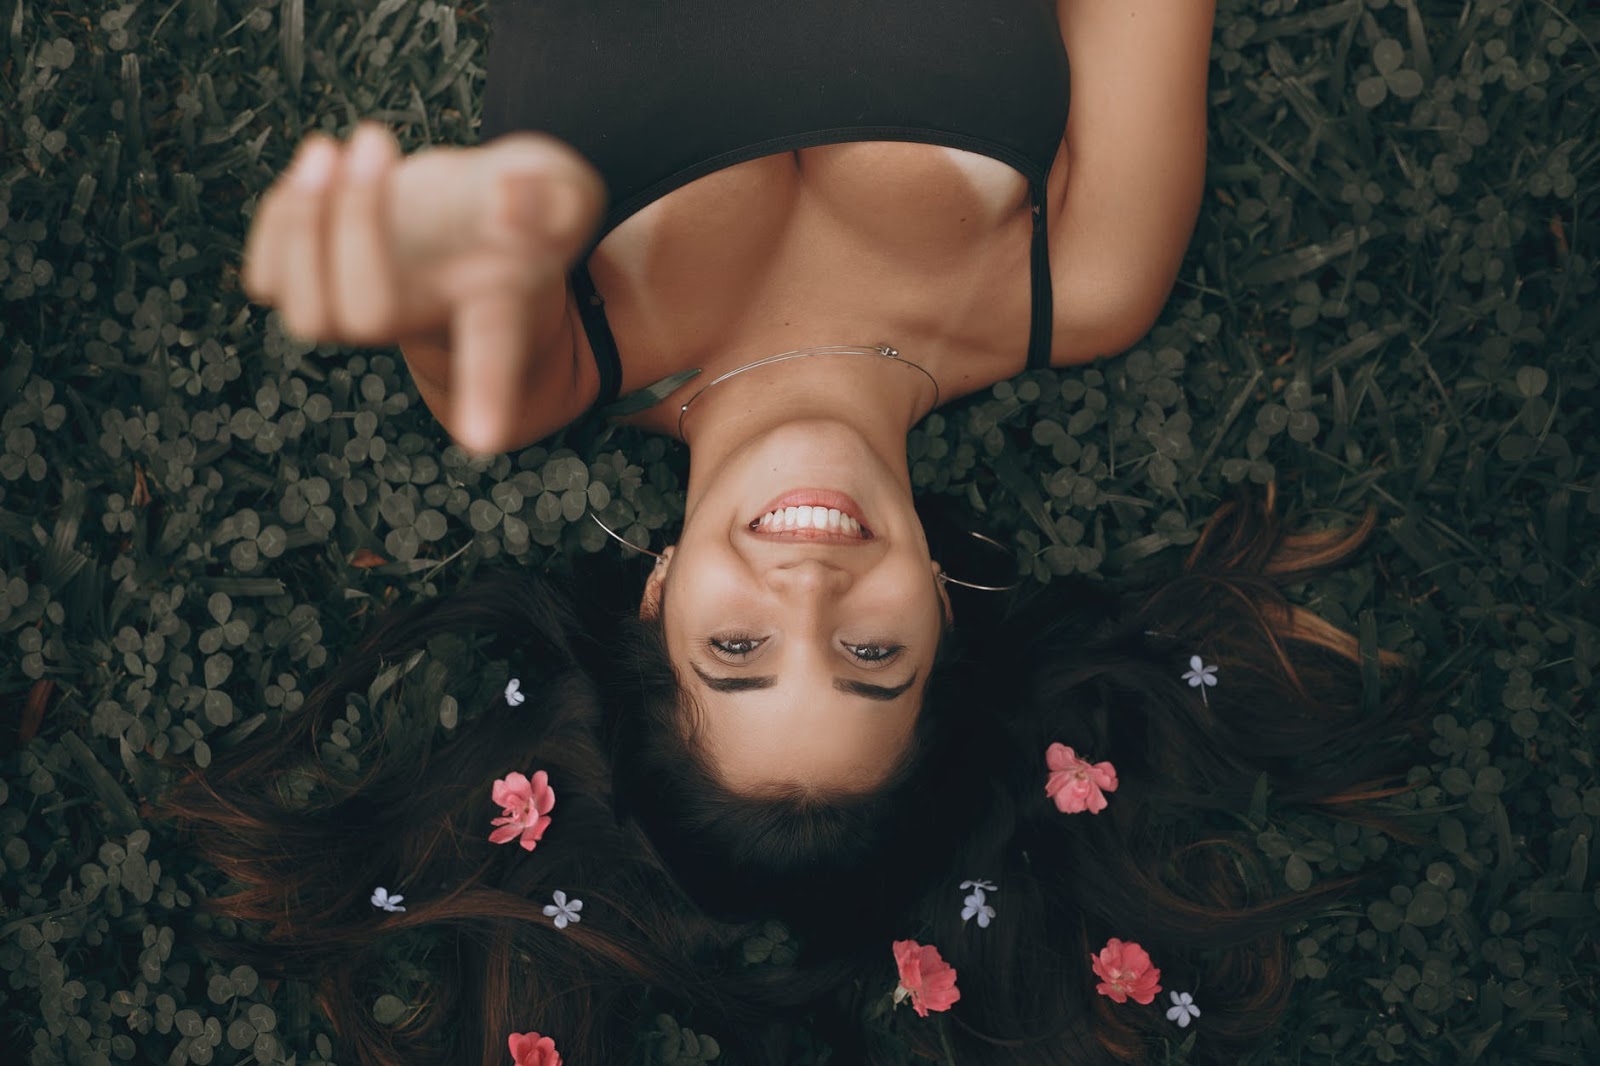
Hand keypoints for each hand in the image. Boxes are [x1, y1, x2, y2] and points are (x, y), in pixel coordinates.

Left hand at [241, 124, 605, 449]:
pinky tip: (315, 171)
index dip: (487, 395)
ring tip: (330, 149)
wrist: (477, 219)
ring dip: (301, 222)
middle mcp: (428, 325)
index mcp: (497, 312)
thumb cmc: (528, 207)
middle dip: (356, 222)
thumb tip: (507, 201)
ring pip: (309, 315)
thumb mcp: (565, 188)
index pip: (492, 355)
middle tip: (377, 138)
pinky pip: (268, 282)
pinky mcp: (322, 289)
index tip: (481, 440)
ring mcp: (367, 316)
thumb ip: (555, 196)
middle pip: (370, 314)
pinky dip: (276, 222)